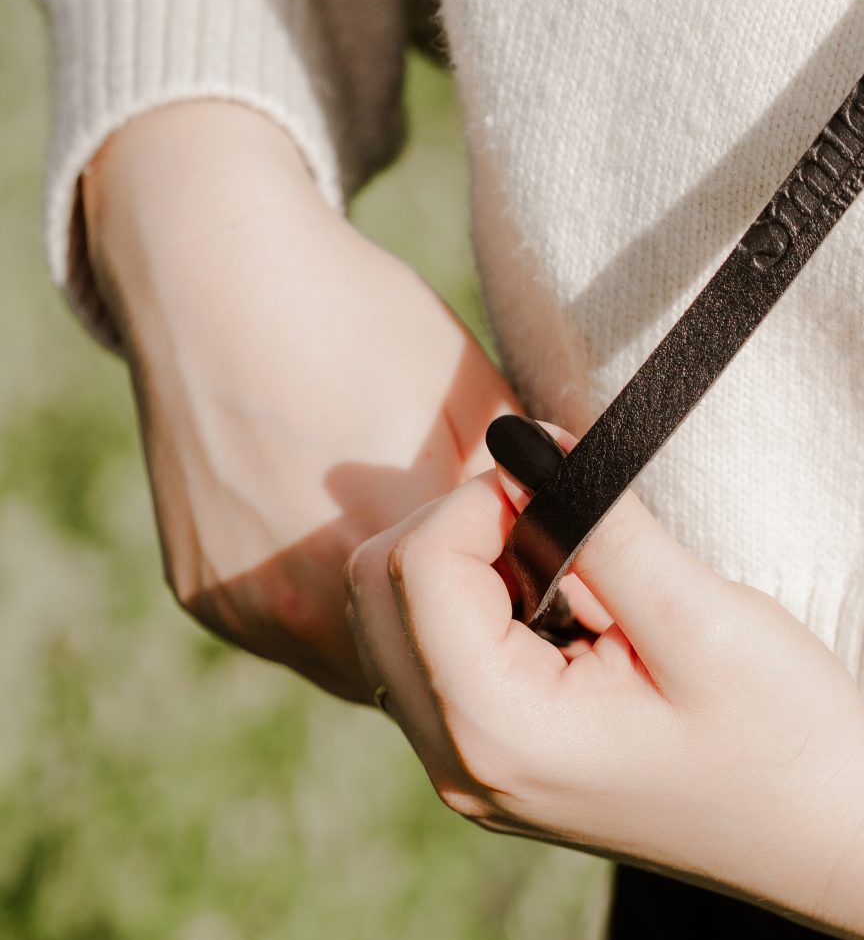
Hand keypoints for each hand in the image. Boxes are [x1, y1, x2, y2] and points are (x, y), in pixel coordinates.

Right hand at [84, 101, 517, 700]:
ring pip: (349, 658)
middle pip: (418, 665)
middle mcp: (313, 597)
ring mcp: (251, 607)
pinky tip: (324, 529)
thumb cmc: (366, 320)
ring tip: (405, 549)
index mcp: (397, 549)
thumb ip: (533, 495)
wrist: (215, 275)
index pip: (489, 636)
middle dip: (455, 630)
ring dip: (384, 625)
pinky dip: (314, 600)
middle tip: (479, 578)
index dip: (519, 616)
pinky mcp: (204, 596)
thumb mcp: (478, 400)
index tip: (542, 588)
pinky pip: (283, 629)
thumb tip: (584, 556)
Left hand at [345, 458, 863, 939]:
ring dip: (472, 568)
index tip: (573, 485)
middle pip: (377, 592)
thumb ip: (600, 525)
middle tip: (573, 528)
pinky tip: (575, 616)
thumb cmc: (785, 737)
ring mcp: (468, 776)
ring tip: (584, 580)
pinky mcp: (492, 768)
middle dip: (463, 529)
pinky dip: (484, 610)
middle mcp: (458, 767)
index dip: (486, 497)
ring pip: (395, 622)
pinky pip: (434, 659)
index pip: (414, 566)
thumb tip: (520, 436)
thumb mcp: (701, 619)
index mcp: (499, 735)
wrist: (830, 839)